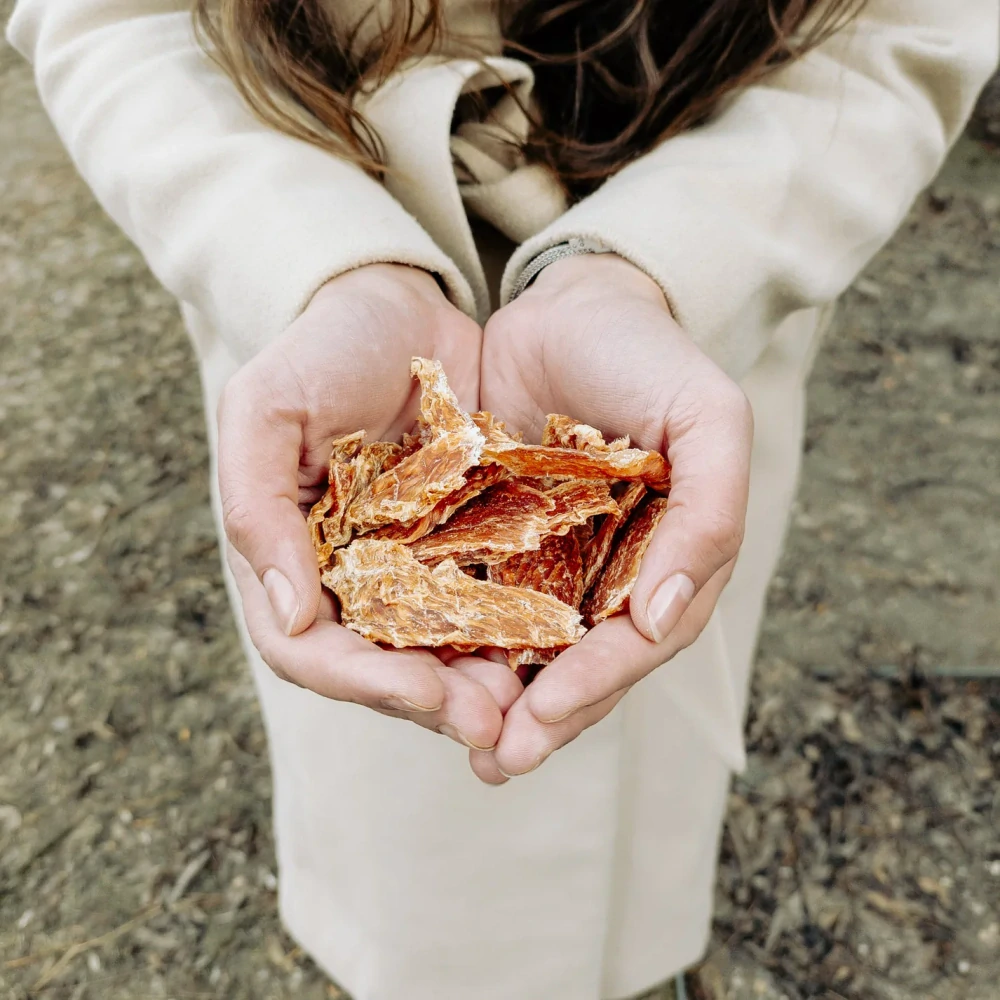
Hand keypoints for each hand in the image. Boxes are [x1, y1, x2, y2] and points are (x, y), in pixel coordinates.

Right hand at [218, 264, 521, 749]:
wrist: (394, 302)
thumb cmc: (318, 348)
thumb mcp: (264, 409)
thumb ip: (255, 507)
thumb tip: (288, 614)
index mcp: (290, 560)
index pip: (311, 651)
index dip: (365, 685)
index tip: (426, 695)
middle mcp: (348, 578)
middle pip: (382, 669)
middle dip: (436, 702)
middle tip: (495, 723)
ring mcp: (408, 566)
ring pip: (440, 652)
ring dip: (482, 686)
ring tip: (533, 704)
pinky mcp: (463, 546)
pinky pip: (488, 603)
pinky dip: (515, 634)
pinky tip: (555, 648)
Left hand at [472, 253, 752, 782]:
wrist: (573, 306)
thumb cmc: (649, 357)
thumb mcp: (708, 418)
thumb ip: (709, 514)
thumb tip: (661, 619)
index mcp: (671, 560)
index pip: (638, 642)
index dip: (596, 686)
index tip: (543, 717)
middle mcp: (614, 574)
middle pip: (582, 664)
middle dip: (544, 715)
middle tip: (496, 760)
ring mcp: (556, 560)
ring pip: (530, 647)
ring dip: (498, 697)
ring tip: (465, 743)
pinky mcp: (500, 539)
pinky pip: (480, 597)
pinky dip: (459, 637)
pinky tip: (425, 670)